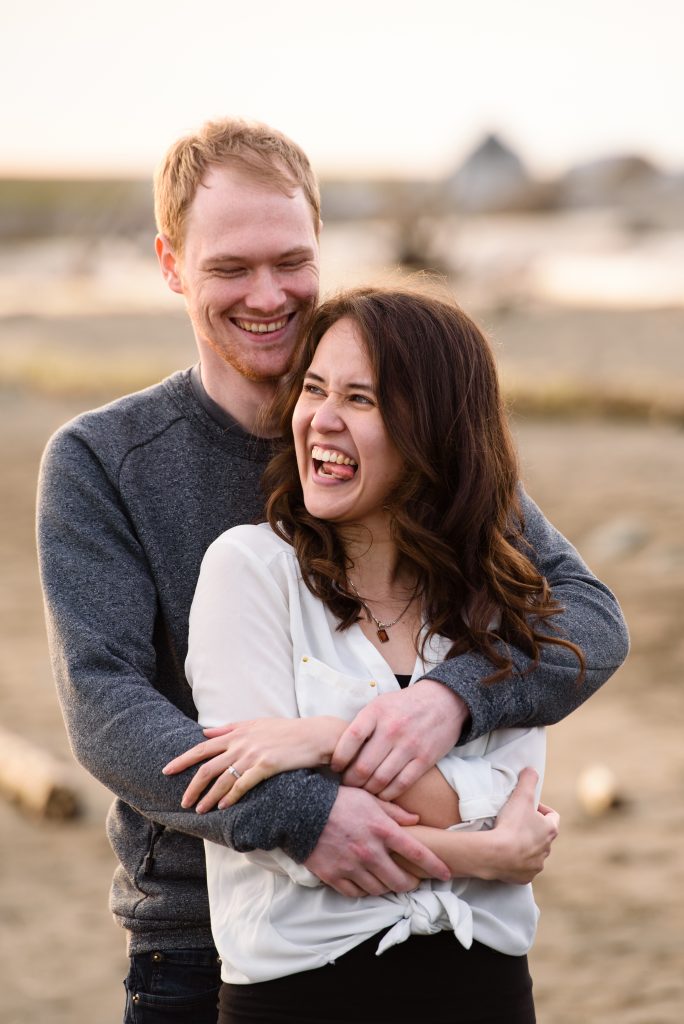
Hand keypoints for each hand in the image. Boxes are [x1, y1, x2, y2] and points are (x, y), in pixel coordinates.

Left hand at [162, 716, 344, 811]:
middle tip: (183, 801)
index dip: (183, 760)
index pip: (202, 747)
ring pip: (222, 778)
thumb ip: (230, 728)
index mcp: (237, 733)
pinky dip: (230, 796)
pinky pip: (242, 784)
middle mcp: (241, 743)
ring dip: (209, 796)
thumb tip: (205, 731)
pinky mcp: (266, 765)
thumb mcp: (257, 723)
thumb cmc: (287, 730)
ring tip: (200, 810)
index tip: (167, 771)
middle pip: (208, 766)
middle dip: (192, 786)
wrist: (315, 734)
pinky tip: (223, 807)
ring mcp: (253, 754)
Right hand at [303, 786, 450, 897]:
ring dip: (387, 887)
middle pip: (400, 881)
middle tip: (412, 881)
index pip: (418, 853)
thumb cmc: (338, 800)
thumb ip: (394, 812)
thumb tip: (415, 820)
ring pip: (379, 890)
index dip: (436, 866)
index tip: (447, 874)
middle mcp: (370, 852)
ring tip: (388, 880)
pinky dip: (364, 891)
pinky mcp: (334, 876)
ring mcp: (352, 866)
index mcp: (382, 830)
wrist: (301, 810)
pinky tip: (366, 883)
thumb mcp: (370, 798)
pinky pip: (356, 893)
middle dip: (410, 884)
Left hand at [330, 681, 468, 799]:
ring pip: (380, 779)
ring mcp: (409, 745)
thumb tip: (339, 748)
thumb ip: (363, 723)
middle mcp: (392, 729)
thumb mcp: (381, 704)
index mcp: (377, 712)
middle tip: (347, 784)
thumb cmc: (405, 705)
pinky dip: (387, 794)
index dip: (339, 757)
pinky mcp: (425, 759)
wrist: (444, 701)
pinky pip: (401, 784)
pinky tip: (381, 793)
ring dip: (367, 790)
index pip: (351, 738)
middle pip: (363, 765)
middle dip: (350, 781)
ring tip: (362, 790)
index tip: (335, 766)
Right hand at [487, 768, 559, 883]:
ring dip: (525, 846)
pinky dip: (517, 862)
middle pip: (543, 836)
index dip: (541, 809)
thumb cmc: (512, 824)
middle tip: (515, 821)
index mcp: (550, 830)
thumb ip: (528, 780)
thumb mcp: (521, 795)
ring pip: (534, 853)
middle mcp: (547, 850)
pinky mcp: (524, 877)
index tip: (528, 806)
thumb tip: (531, 769)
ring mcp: (536, 865)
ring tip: (509, 838)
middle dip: (532, 828)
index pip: (552, 816)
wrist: (497, 854)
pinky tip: (506, 855)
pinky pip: (523, 869)